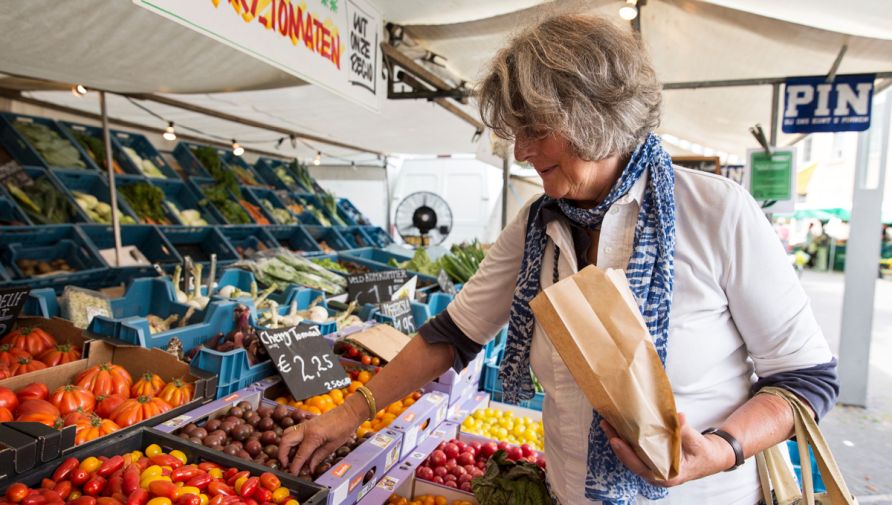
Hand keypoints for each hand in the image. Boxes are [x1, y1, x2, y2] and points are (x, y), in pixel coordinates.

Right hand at [278, 397, 364, 474]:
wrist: (348, 412)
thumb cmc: (344, 428)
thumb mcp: (332, 446)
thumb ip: (318, 457)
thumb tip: (309, 469)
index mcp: (313, 436)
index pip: (300, 455)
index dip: (295, 466)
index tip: (293, 474)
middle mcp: (305, 429)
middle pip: (286, 442)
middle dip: (282, 455)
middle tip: (286, 465)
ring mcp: (305, 424)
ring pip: (286, 434)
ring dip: (284, 446)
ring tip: (288, 457)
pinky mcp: (306, 423)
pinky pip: (292, 430)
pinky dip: (289, 439)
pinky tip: (294, 447)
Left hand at [600, 413, 736, 487]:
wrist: (712, 457)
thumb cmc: (705, 453)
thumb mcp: (697, 442)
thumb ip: (684, 431)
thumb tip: (678, 417)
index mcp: (666, 475)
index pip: (640, 466)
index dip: (626, 454)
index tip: (615, 440)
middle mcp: (656, 474)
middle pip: (631, 460)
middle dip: (616, 443)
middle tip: (606, 425)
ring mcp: (653, 467)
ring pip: (631, 455)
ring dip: (619, 439)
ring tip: (608, 423)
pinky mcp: (652, 459)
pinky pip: (636, 451)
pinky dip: (627, 439)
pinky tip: (619, 427)